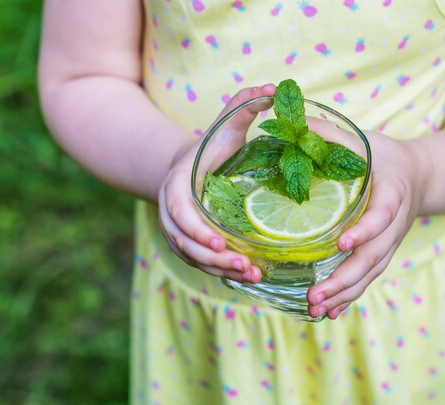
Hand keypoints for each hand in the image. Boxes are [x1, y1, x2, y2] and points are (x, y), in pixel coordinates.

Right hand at [157, 84, 275, 282]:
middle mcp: (170, 211)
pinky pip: (199, 262)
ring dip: (220, 270)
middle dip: (214, 259)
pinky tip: (248, 276)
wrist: (190, 166)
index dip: (197, 230)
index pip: (178, 213)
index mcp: (176, 184)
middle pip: (185, 243)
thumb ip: (245, 104)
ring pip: (192, 257)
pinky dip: (220, 272)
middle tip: (246, 267)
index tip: (222, 243)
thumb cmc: (212, 146)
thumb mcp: (226, 124)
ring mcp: (177, 230)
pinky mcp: (189, 243)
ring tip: (253, 276)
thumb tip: (274, 89)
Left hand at [306, 132, 430, 318]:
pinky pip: (369, 277)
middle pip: (375, 256)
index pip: (382, 215)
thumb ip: (330, 135)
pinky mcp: (383, 252)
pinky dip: (351, 296)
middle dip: (346, 278)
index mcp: (392, 192)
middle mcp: (395, 223)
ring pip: (371, 273)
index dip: (365, 230)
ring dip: (345, 294)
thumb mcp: (362, 139)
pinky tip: (330, 313)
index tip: (342, 244)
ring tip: (317, 310)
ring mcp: (391, 242)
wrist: (418, 176)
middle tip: (315, 295)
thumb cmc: (384, 156)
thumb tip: (292, 123)